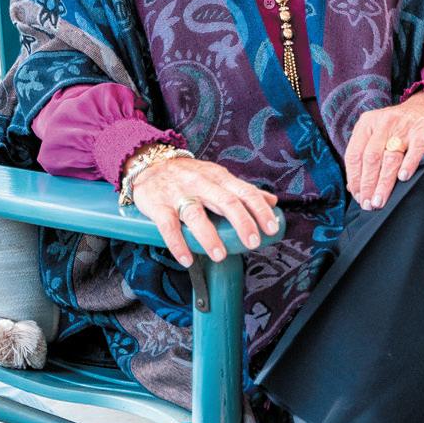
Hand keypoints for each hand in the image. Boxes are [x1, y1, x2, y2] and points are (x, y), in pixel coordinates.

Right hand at [127, 152, 280, 266]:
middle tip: (252, 243)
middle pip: (226, 202)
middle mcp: (201, 184)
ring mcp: (179, 194)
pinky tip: (187, 259)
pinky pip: (169, 227)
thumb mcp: (217, 176)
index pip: (244, 191)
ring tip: (220, 255)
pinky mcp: (159, 206)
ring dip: (209, 236)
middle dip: (242, 222)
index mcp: (219, 177)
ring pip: (196, 215)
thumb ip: (242, 190)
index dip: (260, 209)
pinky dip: (178, 244)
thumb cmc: (189, 175)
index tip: (271, 228)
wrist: (150, 162)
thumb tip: (273, 201)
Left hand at [344, 87, 423, 211]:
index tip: (357, 197)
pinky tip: (403, 178)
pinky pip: (415, 149)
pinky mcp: (423, 131)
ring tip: (379, 201)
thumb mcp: (378, 134)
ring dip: (384, 182)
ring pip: (390, 157)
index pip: (354, 154)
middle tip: (368, 205)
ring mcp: (404, 126)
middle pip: (371, 158)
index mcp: (367, 123)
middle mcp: (383, 122)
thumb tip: (353, 188)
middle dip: (368, 184)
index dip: (354, 178)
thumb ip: (365, 156)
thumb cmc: (400, 128)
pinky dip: (408, 164)